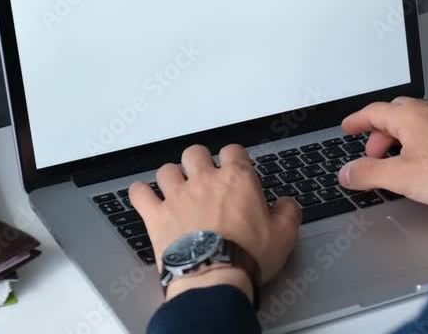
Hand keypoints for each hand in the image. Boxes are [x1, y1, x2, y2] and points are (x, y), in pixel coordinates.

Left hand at [130, 144, 300, 300]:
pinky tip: (145, 197)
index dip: (234, 157)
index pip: (233, 150)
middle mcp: (205, 181)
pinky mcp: (156, 215)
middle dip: (199, 161)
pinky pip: (139, 193)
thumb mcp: (283, 236)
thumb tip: (287, 204)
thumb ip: (288, 213)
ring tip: (176, 188)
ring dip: (171, 177)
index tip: (234, 167)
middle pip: (195, 153)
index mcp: (237, 180)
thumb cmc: (246, 257)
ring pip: (167, 170)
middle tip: (203, 176)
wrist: (213, 278)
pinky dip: (140, 193)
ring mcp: (178, 196)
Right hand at [339, 97, 427, 228]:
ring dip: (406, 133)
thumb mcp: (401, 178)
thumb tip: (347, 172)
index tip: (349, 127)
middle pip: (396, 114)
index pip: (373, 112)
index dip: (357, 120)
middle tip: (375, 153)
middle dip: (381, 132)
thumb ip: (369, 173)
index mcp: (409, 117)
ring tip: (403, 155)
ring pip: (420, 117)